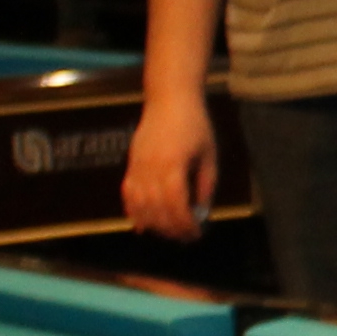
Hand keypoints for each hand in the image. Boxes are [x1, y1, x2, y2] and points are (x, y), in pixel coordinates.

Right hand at [123, 97, 220, 241]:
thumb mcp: (208, 154)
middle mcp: (151, 167)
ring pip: (139, 204)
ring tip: (168, 231)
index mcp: (173, 164)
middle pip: (156, 209)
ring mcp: (137, 166)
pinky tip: (142, 223)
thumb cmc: (195, 124)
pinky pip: (127, 193)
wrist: (169, 99)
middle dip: (171, 228)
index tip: (196, 234)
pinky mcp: (131, 163)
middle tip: (185, 236)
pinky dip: (133, 211)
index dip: (185, 223)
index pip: (176, 204)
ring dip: (153, 223)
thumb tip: (201, 211)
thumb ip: (205, 183)